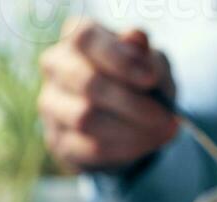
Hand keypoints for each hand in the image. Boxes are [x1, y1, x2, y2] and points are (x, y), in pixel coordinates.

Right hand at [38, 21, 178, 172]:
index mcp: (77, 38)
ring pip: (85, 119)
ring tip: (161, 132)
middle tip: (165, 116)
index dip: (118, 59)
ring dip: (130, 129)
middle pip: (87, 83)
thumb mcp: (150, 61)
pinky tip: (145, 144)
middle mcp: (56, 67)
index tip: (150, 80)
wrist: (126, 119)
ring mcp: (52, 105)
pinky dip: (123, 148)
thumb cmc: (137, 79)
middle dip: (131, 103)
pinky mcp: (58, 139)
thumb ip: (143, 51)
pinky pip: (88, 147)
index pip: (85, 38)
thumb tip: (134, 38)